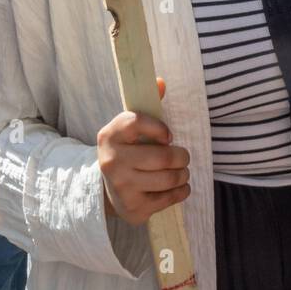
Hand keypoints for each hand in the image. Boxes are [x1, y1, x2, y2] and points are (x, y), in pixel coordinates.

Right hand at [98, 77, 189, 225]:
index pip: (137, 122)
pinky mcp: (132, 207)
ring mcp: (121, 186)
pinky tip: (180, 187)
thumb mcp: (130, 128)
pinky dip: (181, 191)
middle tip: (183, 157)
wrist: (107, 189)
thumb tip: (161, 82)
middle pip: (162, 157)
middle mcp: (111, 161)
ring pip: (168, 179)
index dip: (159, 128)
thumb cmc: (127, 151)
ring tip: (182, 171)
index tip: (168, 135)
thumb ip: (148, 104)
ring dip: (183, 174)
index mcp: (109, 135)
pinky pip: (167, 198)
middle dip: (181, 157)